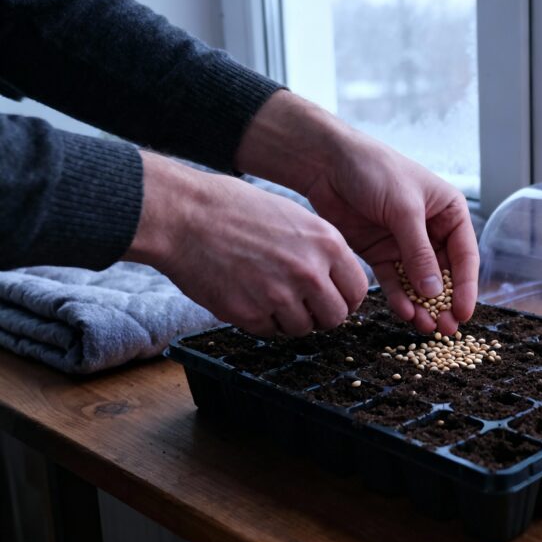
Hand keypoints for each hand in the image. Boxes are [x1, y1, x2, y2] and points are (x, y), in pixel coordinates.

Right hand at [125, 151, 366, 336]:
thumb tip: (335, 280)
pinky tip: (247, 297)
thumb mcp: (294, 218)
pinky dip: (261, 321)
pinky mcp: (250, 313)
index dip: (344, 298)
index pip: (357, 290)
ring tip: (268, 295)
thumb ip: (320, 250)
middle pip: (335, 317)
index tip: (332, 298)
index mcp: (327, 243)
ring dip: (289, 319)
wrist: (184, 215)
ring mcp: (280, 295)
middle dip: (320, 314)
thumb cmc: (235, 210)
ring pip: (303, 329)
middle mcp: (309, 272)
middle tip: (302, 304)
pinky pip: (269, 332)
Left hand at [236, 91, 478, 334]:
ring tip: (425, 328)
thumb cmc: (375, 171)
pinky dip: (400, 296)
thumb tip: (435, 291)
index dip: (466, 286)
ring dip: (423, 304)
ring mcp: (404, 242)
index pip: (464, 255)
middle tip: (446, 330)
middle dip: (445, 301)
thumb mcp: (404, 210)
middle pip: (444, 273)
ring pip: (420, 281)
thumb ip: (419, 252)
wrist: (328, 163)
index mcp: (448, 211)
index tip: (463, 313)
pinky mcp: (380, 251)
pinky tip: (404, 312)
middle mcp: (431, 229)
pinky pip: (395, 280)